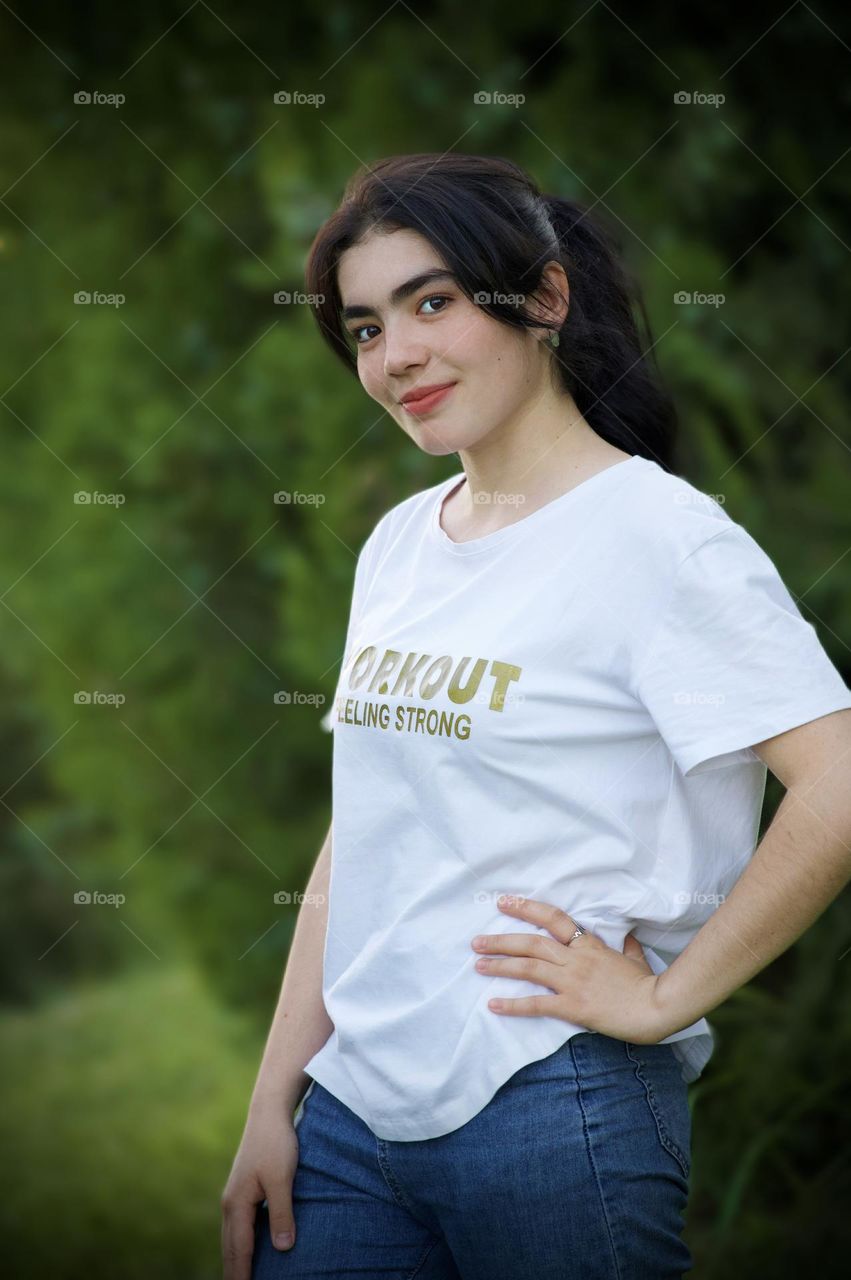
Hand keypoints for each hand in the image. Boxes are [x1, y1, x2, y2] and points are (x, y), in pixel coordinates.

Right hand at [221, 1097, 300, 1279]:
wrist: (268, 1112)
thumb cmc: (276, 1143)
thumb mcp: (282, 1179)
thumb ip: (281, 1214)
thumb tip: (282, 1249)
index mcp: (237, 1204)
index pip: (239, 1251)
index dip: (242, 1276)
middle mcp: (230, 1204)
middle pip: (229, 1249)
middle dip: (233, 1273)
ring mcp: (234, 1196)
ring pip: (231, 1238)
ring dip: (235, 1260)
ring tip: (241, 1278)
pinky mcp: (242, 1189)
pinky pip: (237, 1227)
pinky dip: (239, 1244)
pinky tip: (247, 1250)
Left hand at [471, 894, 665, 1042]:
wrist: (657, 1006)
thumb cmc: (648, 983)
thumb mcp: (635, 958)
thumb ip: (625, 947)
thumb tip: (627, 938)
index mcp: (588, 944)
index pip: (552, 918)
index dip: (526, 908)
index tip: (503, 902)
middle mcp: (575, 958)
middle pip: (531, 942)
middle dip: (501, 940)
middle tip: (476, 941)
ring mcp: (573, 982)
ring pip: (528, 968)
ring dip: (500, 966)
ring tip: (478, 965)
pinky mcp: (573, 1007)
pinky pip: (537, 1004)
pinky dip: (513, 1004)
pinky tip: (494, 1004)